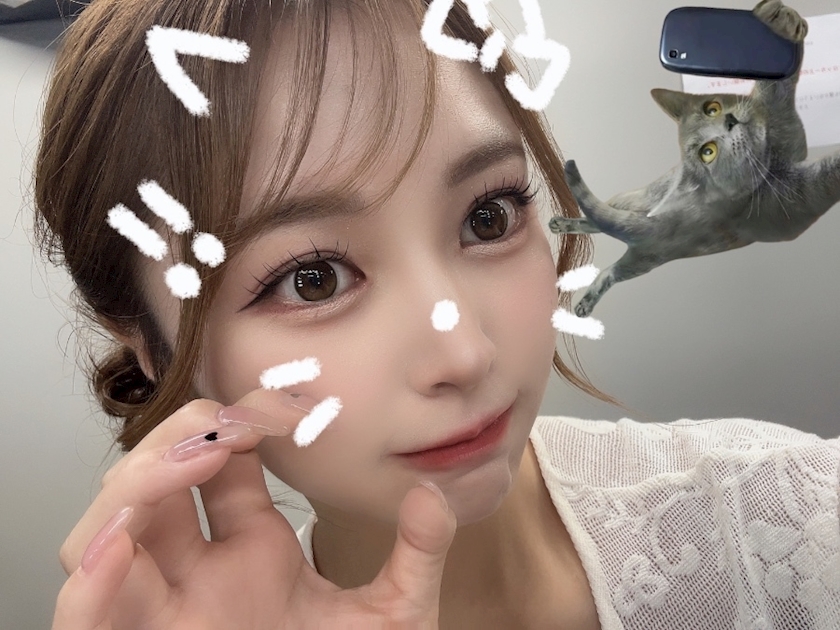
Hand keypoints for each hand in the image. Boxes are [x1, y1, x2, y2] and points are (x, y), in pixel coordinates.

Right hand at [52, 392, 456, 628]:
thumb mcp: (393, 616)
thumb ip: (416, 557)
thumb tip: (433, 495)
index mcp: (253, 551)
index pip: (222, 462)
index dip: (240, 421)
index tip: (286, 408)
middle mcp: (199, 574)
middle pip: (153, 486)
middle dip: (178, 439)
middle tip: (226, 426)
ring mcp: (166, 615)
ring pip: (106, 536)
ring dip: (133, 488)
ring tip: (189, 462)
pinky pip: (83, 619)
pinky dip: (89, 581)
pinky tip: (121, 544)